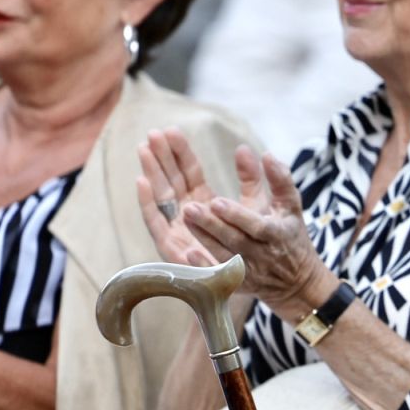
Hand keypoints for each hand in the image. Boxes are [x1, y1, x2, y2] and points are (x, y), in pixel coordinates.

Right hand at [137, 128, 264, 266]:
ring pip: (162, 197)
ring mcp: (179, 231)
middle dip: (162, 157)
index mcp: (206, 203)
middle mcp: (188, 215)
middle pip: (172, 180)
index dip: (180, 152)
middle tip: (154, 133)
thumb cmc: (260, 242)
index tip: (171, 130)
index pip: (189, 173)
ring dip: (151, 173)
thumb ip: (252, 179)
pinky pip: (157, 224)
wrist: (266, 279)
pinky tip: (142, 182)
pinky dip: (148, 203)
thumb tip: (245, 149)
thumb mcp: (259, 206)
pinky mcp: (173, 249)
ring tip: (144, 149)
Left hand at [175, 145, 327, 309]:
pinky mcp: (237, 283)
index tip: (216, 201)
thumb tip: (266, 154)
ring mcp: (248, 271)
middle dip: (212, 225)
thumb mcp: (291, 206)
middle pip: (234, 240)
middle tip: (190, 208)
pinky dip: (203, 267)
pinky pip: (217, 277)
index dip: (236, 215)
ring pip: (221, 255)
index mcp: (276, 234)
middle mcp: (261, 254)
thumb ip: (279, 179)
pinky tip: (188, 254)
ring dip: (202, 238)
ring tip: (185, 217)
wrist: (297, 282)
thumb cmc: (292, 236)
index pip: (255, 225)